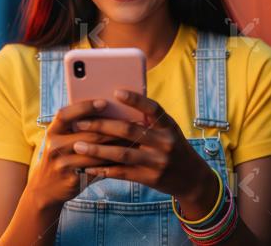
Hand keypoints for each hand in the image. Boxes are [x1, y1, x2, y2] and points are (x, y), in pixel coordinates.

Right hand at [25, 99, 131, 209]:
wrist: (45, 188)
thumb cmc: (60, 156)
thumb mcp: (60, 139)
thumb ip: (76, 127)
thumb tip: (107, 109)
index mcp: (52, 131)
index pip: (65, 114)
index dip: (84, 107)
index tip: (104, 102)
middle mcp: (55, 146)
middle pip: (87, 134)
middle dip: (112, 128)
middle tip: (132, 122)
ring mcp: (63, 164)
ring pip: (96, 153)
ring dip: (117, 145)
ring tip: (134, 139)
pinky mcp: (73, 178)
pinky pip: (98, 168)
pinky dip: (113, 162)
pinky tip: (126, 157)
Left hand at [72, 90, 218, 212]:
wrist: (192, 178)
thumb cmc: (172, 147)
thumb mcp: (168, 130)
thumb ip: (148, 120)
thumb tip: (115, 106)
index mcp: (168, 125)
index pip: (152, 108)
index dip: (135, 99)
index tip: (115, 92)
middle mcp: (164, 142)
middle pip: (129, 130)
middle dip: (101, 125)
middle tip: (80, 122)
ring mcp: (157, 162)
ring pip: (122, 154)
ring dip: (97, 150)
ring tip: (78, 145)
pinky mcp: (150, 178)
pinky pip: (123, 173)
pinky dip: (104, 170)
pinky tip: (88, 167)